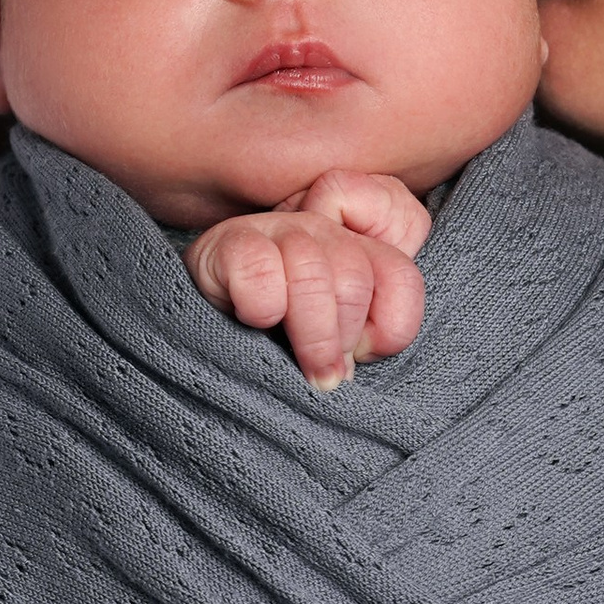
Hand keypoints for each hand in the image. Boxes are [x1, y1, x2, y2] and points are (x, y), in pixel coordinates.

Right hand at [187, 171, 432, 389]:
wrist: (201, 304)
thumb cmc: (277, 325)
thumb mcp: (331, 334)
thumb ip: (359, 340)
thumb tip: (345, 375)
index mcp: (361, 246)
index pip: (402, 278)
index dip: (391, 325)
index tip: (361, 353)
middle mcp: (325, 229)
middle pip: (355, 278)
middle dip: (342, 337)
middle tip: (324, 373)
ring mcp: (279, 228)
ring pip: (312, 274)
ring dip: (309, 335)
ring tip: (298, 369)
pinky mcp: (233, 240)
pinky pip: (261, 271)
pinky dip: (260, 307)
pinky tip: (251, 320)